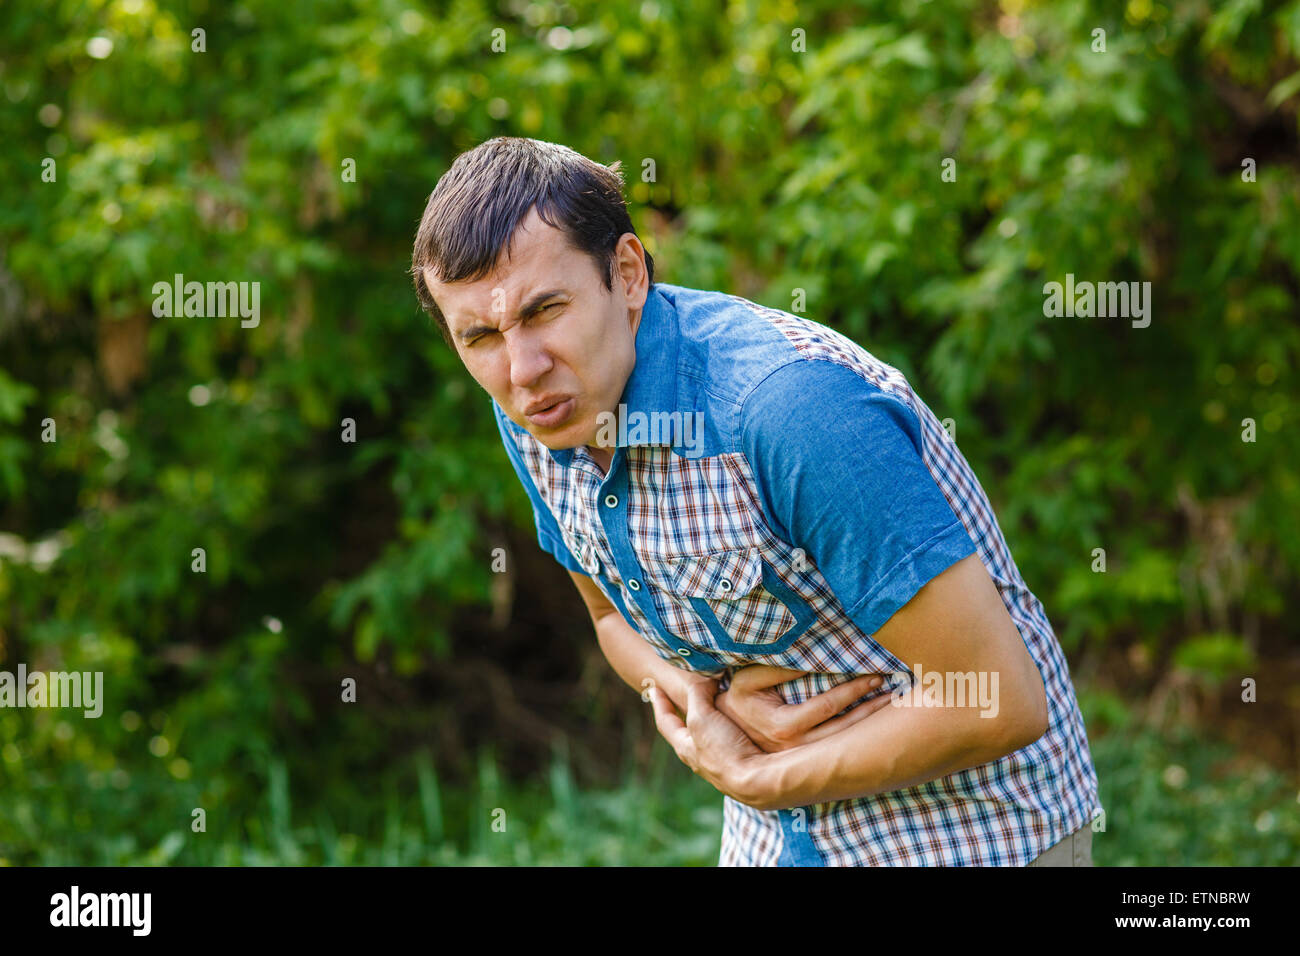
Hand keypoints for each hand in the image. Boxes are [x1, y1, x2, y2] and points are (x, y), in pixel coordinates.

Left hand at [647, 679, 764, 802]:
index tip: (653, 688)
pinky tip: (737, 725)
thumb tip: (707, 681)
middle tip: (681, 697)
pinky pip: (730, 742)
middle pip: (686, 732)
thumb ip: (697, 695)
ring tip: (713, 707)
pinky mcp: (742, 764)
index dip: (659, 703)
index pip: (666, 722)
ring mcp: (721, 764)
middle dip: (683, 715)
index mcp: (685, 748)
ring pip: (709, 738)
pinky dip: (729, 727)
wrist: (757, 782)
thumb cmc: (724, 750)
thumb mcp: (702, 717)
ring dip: (709, 721)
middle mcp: (700, 759)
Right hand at [714, 665, 893, 752]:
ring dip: (870, 722)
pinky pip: (839, 749)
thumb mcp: (748, 679)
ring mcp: (800, 759)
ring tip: (891, 701)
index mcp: (779, 726)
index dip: (853, 689)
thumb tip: (806, 650)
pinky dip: (859, 734)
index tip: (875, 673)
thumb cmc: (737, 697)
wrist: (721, 733)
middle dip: (871, 709)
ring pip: (845, 743)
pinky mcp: (805, 763)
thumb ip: (775, 666)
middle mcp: (793, 749)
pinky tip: (876, 720)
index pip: (827, 707)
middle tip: (896, 688)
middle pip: (844, 730)